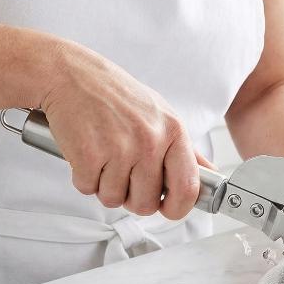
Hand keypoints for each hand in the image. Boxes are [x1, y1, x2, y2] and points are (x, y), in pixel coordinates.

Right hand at [40, 39, 216, 219]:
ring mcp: (120, 149)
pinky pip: (87, 189)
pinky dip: (84, 177)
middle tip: (124, 170)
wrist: (74, 76)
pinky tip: (88, 152)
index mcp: (173, 131)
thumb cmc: (117, 96)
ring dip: (105, 185)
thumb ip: (186, 151)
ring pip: (114, 199)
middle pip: (146, 204)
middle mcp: (150, 140)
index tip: (168, 206)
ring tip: (105, 155)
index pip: (188, 188)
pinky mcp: (89, 156)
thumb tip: (209, 176)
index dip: (177, 207)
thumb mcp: (162, 116)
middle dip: (132, 196)